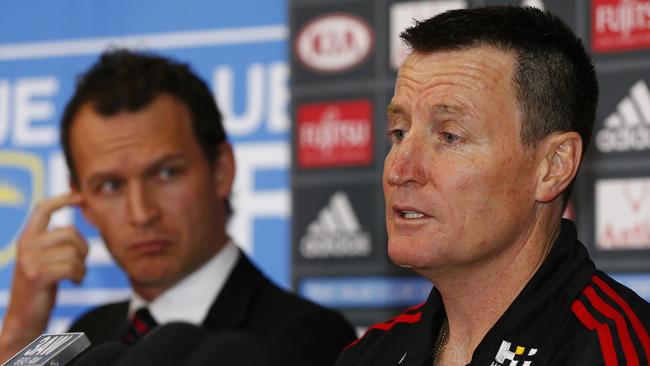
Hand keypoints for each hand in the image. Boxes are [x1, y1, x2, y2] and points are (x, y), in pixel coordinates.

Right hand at [0, 193, 87, 361]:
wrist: (24, 318)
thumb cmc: (40, 288)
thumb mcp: (42, 259)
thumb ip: (51, 242)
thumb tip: (66, 225)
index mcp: (27, 238)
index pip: (42, 208)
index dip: (62, 199)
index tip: (81, 197)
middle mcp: (26, 245)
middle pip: (70, 232)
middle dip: (84, 248)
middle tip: (80, 264)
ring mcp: (30, 261)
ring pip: (74, 251)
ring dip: (82, 266)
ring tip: (75, 275)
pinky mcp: (37, 276)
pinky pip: (72, 267)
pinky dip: (80, 276)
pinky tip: (74, 282)